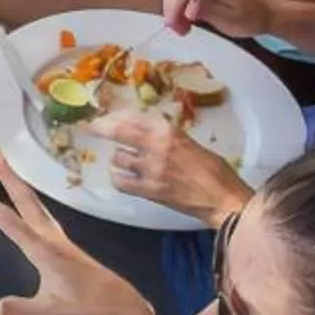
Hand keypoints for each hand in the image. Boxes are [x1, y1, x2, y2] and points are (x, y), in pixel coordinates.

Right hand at [0, 142, 155, 314]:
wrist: (122, 306)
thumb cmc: (86, 309)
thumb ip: (22, 311)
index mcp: (44, 250)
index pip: (8, 221)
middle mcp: (50, 237)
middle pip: (24, 198)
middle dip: (6, 172)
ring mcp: (58, 238)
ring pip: (33, 202)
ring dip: (17, 181)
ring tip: (3, 163)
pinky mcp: (64, 243)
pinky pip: (40, 211)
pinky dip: (28, 197)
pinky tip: (27, 199)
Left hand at [93, 108, 249, 223]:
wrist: (222, 197)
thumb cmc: (214, 169)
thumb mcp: (190, 142)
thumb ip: (167, 136)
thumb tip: (147, 131)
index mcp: (169, 130)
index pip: (133, 117)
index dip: (115, 116)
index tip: (106, 116)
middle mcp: (156, 145)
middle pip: (118, 132)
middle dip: (102, 128)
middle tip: (93, 128)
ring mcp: (150, 168)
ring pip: (118, 158)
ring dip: (118, 158)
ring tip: (123, 159)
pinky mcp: (149, 190)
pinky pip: (121, 182)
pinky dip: (118, 178)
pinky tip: (121, 177)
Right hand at [163, 0, 276, 43]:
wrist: (262, 11)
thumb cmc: (250, 18)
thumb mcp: (232, 22)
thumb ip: (209, 13)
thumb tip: (189, 10)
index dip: (175, 5)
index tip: (173, 25)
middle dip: (171, 6)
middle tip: (176, 29)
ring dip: (171, 5)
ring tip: (180, 26)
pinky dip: (176, 1)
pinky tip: (182, 17)